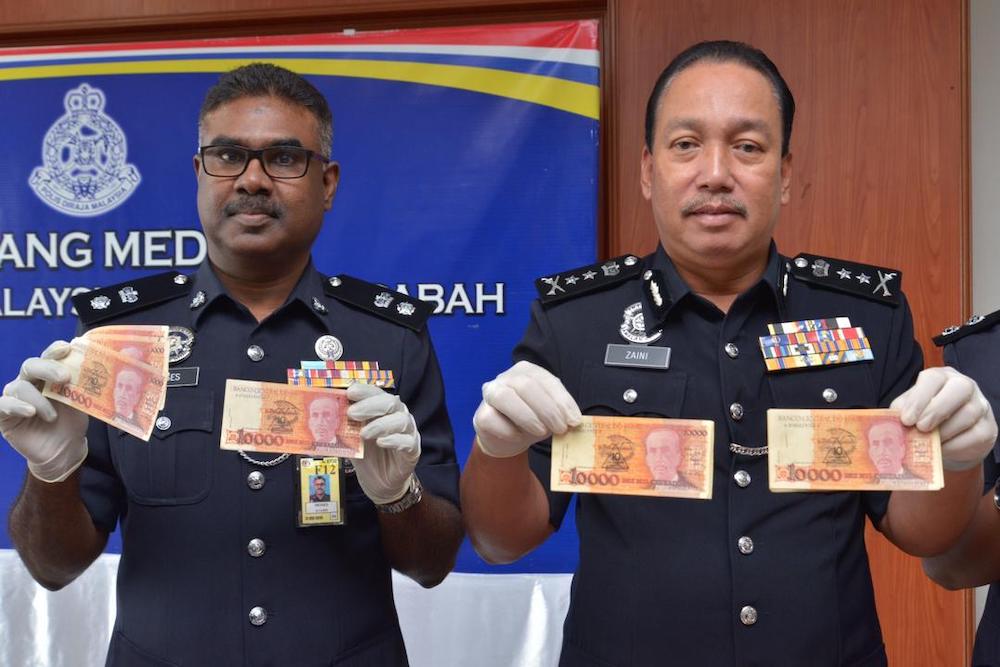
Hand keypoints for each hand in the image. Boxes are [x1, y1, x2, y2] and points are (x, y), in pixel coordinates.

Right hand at [0, 341, 87, 482]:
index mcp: (48, 374)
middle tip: (64, 378)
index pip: (49, 356)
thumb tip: (95, 365)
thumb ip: (82, 384)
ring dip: (40, 400)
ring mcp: (15, 397)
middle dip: (48, 369)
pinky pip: (3, 404)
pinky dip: (17, 406)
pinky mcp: (4, 415)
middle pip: (31, 365)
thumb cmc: (72, 420)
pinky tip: (30, 412)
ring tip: (53, 417)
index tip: (68, 348)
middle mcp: (30, 381)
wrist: (64, 449)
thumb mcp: (81, 401)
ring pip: (19, 387)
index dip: (55, 350)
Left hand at [346, 383, 420, 504]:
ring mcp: (408, 432)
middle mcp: (398, 416)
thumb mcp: (350, 440)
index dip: (364, 391)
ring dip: (381, 424)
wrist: (379, 482)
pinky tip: (381, 442)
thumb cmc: (367, 456)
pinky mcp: (412, 450)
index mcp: (382, 409)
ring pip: (402, 420)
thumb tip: (325, 418)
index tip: (350, 392)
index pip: (376, 393)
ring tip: (364, 434)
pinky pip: (408, 441)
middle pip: (391, 402)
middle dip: (370, 405)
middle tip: (352, 413)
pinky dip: (394, 440)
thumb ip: (343, 428)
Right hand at [473, 360, 581, 458]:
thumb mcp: (550, 413)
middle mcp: (506, 377)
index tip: (574, 420)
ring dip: (528, 417)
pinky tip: (520, 436)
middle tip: (560, 429)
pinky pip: (492, 419)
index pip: (546, 380)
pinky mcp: (481, 414)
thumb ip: (560, 412)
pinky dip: (509, 430)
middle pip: (526, 386)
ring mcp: (490, 393)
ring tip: (543, 432)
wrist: (508, 437)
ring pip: (505, 397)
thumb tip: (574, 421)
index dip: (562, 400)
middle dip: (547, 409)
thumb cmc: (533, 420)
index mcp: (527, 371)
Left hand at [891, 366, 997, 470]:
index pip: (933, 378)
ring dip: (944, 431)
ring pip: (968, 414)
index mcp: (942, 377)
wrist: (952, 438)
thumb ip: (904, 410)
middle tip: (920, 428)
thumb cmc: (927, 417)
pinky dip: (954, 445)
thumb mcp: (913, 408)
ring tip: (928, 441)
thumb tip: (894, 418)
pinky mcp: (987, 428)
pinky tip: (941, 449)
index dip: (919, 398)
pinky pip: (974, 436)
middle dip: (936, 410)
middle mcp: (965, 386)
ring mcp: (980, 406)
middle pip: (959, 389)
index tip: (906, 419)